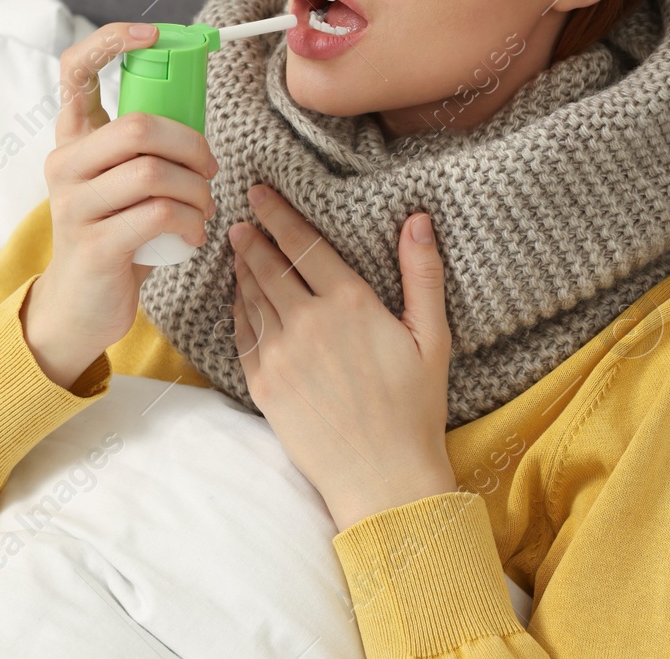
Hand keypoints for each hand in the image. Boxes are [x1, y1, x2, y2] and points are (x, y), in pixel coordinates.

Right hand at [23, 23, 220, 387]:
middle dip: (193, 145)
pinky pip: (159, 214)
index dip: (113, 41)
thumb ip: (145, 148)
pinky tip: (192, 234)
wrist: (81, 306)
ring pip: (154, 173)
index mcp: (73, 140)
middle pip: (139, 126)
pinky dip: (190, 222)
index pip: (75, 69)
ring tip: (202, 209)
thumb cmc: (117, 235)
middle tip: (210, 169)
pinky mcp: (93, 244)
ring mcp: (73, 205)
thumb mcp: (123, 183)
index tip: (154, 35)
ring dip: (197, 191)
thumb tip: (197, 116)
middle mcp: (64, 165)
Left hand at [228, 183, 457, 531]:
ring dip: (241, 268)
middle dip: (251, 236)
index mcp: (350, 303)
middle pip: (268, 265)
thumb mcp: (433, 337)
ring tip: (236, 250)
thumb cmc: (415, 408)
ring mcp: (279, 354)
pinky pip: (242, 335)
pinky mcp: (263, 384)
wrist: (382, 476)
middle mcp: (307, 322)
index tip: (259, 193)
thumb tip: (418, 219)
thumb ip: (422, 274)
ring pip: (250, 297)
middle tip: (238, 216)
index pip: (303, 243)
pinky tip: (238, 299)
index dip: (278, 214)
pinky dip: (237, 310)